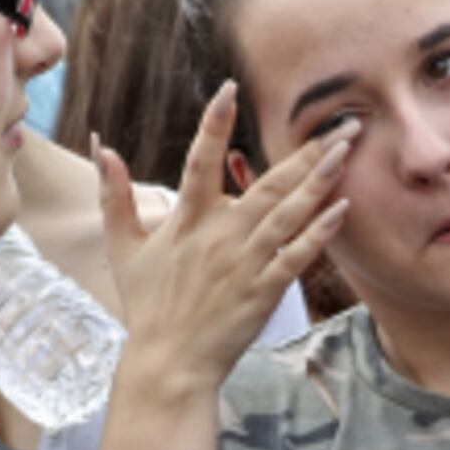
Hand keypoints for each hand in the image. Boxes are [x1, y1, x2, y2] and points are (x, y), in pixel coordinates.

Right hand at [98, 81, 351, 390]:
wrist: (169, 362)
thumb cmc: (148, 305)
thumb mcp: (122, 248)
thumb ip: (113, 196)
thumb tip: (102, 147)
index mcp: (187, 219)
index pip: (200, 159)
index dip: (214, 123)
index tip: (230, 87)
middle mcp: (219, 234)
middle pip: (268, 181)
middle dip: (307, 149)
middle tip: (343, 120)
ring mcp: (245, 261)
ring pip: (289, 211)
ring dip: (322, 179)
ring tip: (348, 149)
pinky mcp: (265, 289)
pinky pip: (298, 254)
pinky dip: (320, 231)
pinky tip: (343, 207)